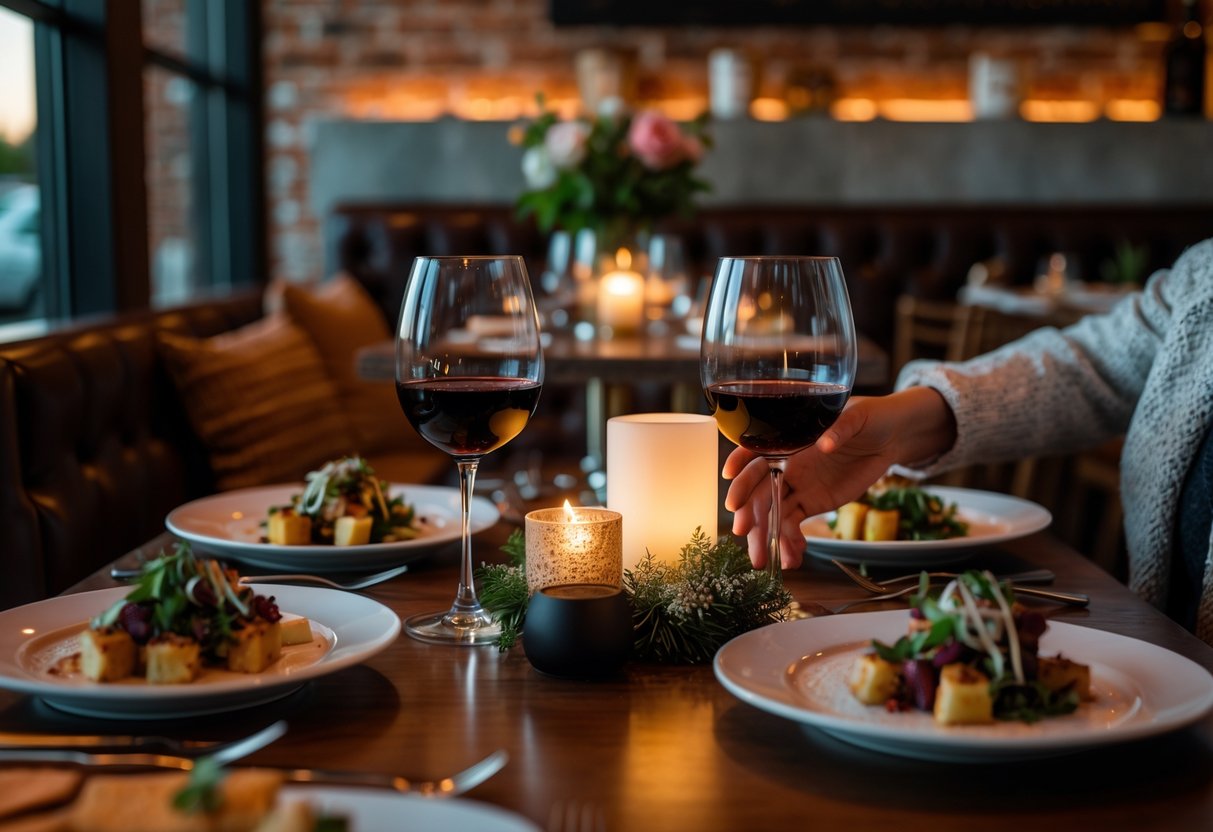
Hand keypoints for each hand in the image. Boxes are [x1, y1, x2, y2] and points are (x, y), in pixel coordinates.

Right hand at [722, 388, 955, 568]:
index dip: (740, 472)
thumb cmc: (869, 417)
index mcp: (788, 440)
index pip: (755, 455)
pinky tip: (791, 558)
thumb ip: (839, 429)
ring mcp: (796, 486)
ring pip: (773, 513)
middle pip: (759, 490)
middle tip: (743, 532)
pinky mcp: (810, 503)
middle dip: (749, 512)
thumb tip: (825, 444)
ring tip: (766, 561)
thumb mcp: (857, 416)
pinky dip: (789, 542)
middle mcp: (785, 464)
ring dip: (767, 537)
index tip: (733, 491)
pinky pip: (793, 524)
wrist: (889, 437)